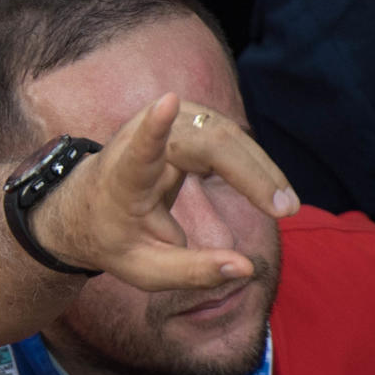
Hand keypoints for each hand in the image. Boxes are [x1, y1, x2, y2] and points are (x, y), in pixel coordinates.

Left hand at [32, 94, 298, 289]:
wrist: (89, 207)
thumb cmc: (114, 239)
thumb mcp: (145, 270)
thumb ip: (191, 272)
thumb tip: (246, 269)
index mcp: (121, 176)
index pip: (137, 150)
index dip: (153, 129)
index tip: (166, 103)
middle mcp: (140, 140)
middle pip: (205, 144)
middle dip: (250, 173)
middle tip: (285, 210)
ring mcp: (164, 123)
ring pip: (223, 135)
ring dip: (259, 169)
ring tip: (283, 206)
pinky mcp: (185, 121)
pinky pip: (227, 137)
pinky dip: (252, 164)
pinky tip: (269, 190)